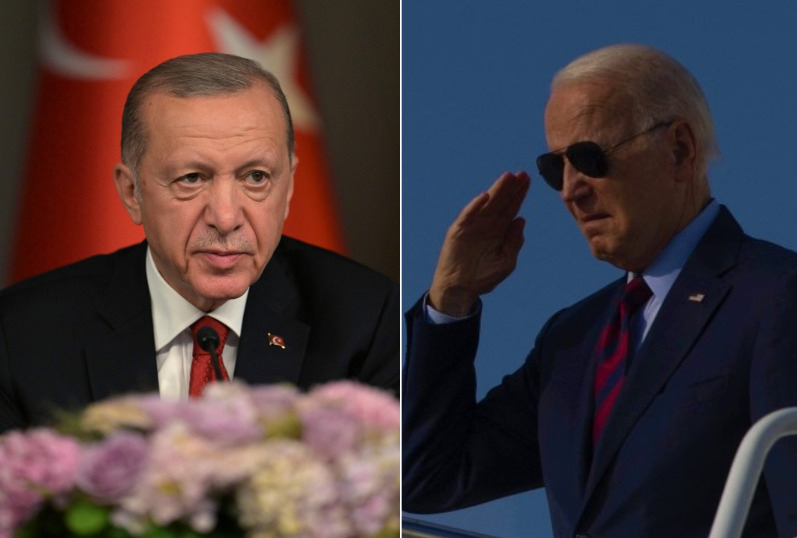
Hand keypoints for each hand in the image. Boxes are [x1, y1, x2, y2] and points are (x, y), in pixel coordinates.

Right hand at [429, 171, 529, 316]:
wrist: (460, 289)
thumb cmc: (483, 277)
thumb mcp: (506, 261)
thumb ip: (514, 242)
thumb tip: (521, 220)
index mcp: (499, 231)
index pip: (511, 208)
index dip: (519, 194)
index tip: (527, 180)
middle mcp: (487, 225)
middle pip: (501, 202)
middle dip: (511, 188)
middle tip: (522, 174)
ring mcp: (472, 226)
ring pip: (486, 205)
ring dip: (496, 191)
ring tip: (507, 178)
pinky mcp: (458, 231)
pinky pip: (467, 216)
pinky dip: (474, 206)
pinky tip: (484, 197)